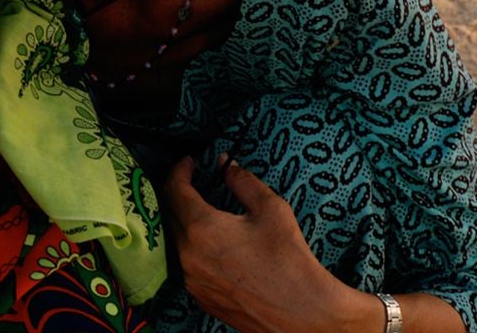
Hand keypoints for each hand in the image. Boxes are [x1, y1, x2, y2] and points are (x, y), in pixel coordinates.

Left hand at [164, 156, 379, 332]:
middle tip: (194, 181)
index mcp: (201, 229)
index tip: (189, 162)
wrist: (305, 313)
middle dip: (180, 194)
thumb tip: (226, 164)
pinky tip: (213, 244)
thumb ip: (242, 181)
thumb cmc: (290, 260)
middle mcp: (187, 255)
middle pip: (171, 215)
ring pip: (177, 241)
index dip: (179, 171)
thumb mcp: (271, 209)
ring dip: (185, 222)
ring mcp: (191, 280)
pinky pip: (187, 264)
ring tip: (204, 211)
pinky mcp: (200, 297)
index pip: (175, 190)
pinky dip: (193, 248)